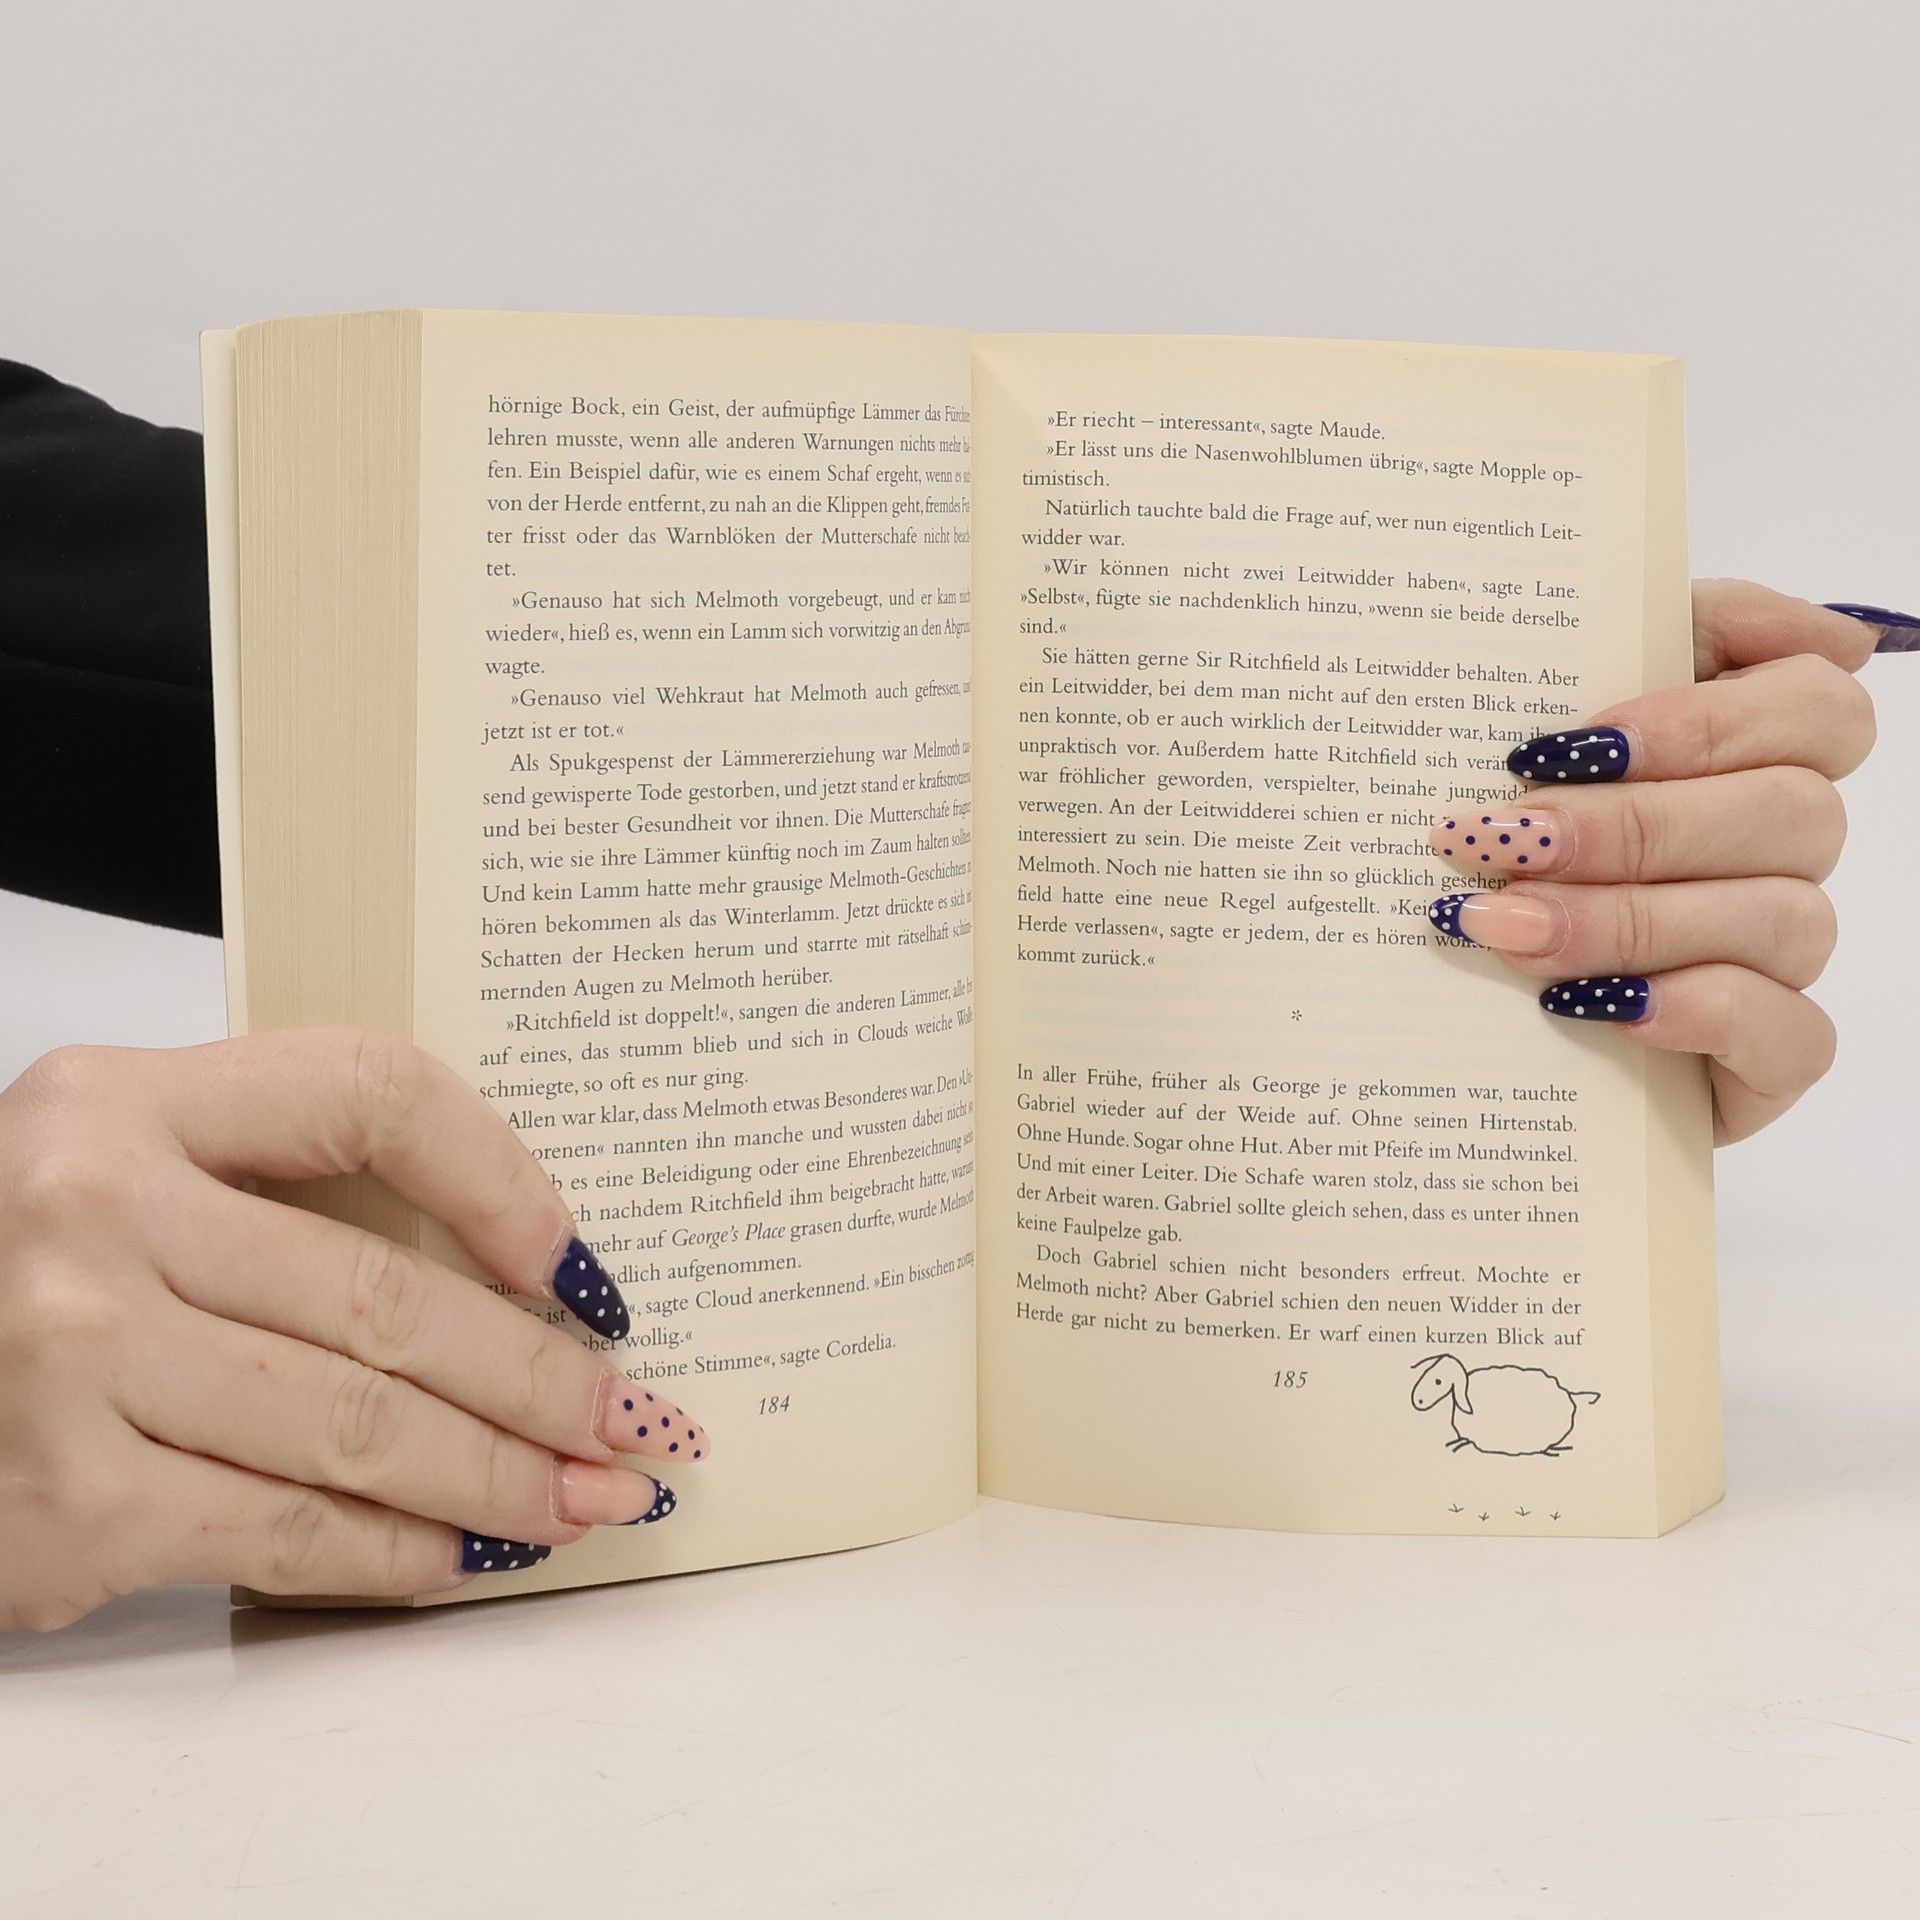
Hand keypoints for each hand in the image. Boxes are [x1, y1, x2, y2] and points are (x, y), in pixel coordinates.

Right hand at [0, 1030, 708, 1630]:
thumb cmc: (22, 1268)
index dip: (504, 1175)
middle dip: (541, 1376)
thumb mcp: (125, 1168)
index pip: (372, 1093)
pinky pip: (284, 1530)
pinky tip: (472, 1555)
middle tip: (637, 1418)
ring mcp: (72, 1359)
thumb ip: (275, 1184)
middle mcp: (96, 1212)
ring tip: (592, 1497)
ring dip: (501, 1475)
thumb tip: (512, 1275)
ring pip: (358, 1425)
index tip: (583, 1268)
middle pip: (387, 1294)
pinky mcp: (62, 1500)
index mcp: (130, 1100)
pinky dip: (400, 1552)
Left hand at [1426, 580, 1877, 1143]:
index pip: (1817, 704)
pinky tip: (1593, 1006)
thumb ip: (1640, 636)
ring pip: (1781, 919)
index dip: (1703, 721)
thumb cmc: (1510, 829)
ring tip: (1500, 926)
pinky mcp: (1768, 1056)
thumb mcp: (1539, 715)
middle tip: (1502, 841)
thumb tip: (1826, 630)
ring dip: (1629, 921)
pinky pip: (1789, 1033)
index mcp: (1755, 749)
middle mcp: (1787, 847)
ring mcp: (1785, 953)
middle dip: (1632, 829)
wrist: (1456, 994)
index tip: (1564, 744)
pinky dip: (1693, 1011)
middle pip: (1789, 814)